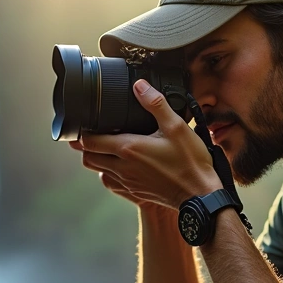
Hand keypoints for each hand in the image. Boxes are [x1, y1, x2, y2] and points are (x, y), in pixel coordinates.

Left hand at [69, 79, 222, 209]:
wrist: (199, 196)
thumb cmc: (190, 162)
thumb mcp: (176, 127)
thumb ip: (156, 104)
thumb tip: (139, 86)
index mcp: (128, 149)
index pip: (90, 142)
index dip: (82, 132)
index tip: (83, 123)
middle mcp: (123, 168)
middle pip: (88, 157)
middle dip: (85, 146)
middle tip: (90, 133)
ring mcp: (127, 182)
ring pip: (98, 170)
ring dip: (96, 158)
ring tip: (105, 145)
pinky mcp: (134, 192)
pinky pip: (111, 182)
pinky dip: (108, 172)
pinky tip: (120, 163)